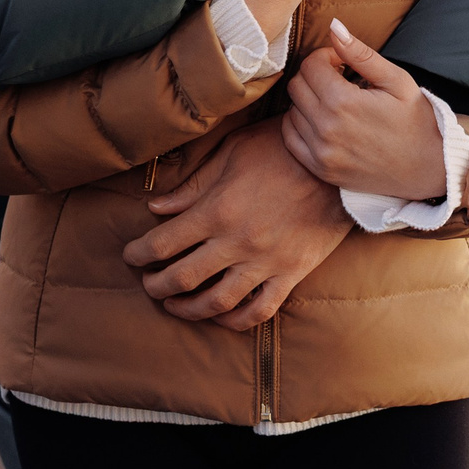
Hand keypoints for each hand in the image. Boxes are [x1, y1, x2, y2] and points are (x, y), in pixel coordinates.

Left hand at [122, 121, 351, 328]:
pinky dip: (236, 320)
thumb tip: (156, 207)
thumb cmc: (282, 148)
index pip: (164, 243)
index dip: (139, 254)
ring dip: (188, 309)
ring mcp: (265, 262)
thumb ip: (193, 185)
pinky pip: (260, 309)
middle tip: (147, 284)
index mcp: (217, 209)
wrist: (338, 163)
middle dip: (156, 285)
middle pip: (183, 277)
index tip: (130, 256)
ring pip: (216, 302)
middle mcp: (237, 242)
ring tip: (174, 305)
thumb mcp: (232, 153)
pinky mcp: (291, 273)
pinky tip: (221, 316)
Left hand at [282, 21, 451, 199]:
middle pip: (296, 85)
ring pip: (291, 110)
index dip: (326, 57)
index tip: (344, 64)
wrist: (428, 169)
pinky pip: (289, 138)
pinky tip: (324, 122)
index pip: (310, 65)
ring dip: (308, 101)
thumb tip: (333, 26)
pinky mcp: (321, 170)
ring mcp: (321, 153)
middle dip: (315, 75)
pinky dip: (300, 125)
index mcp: (344, 102)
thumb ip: (360, 53)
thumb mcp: (396, 80)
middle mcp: (326, 129)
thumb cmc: (416, 120)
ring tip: (336, 103)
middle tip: (340, 80)